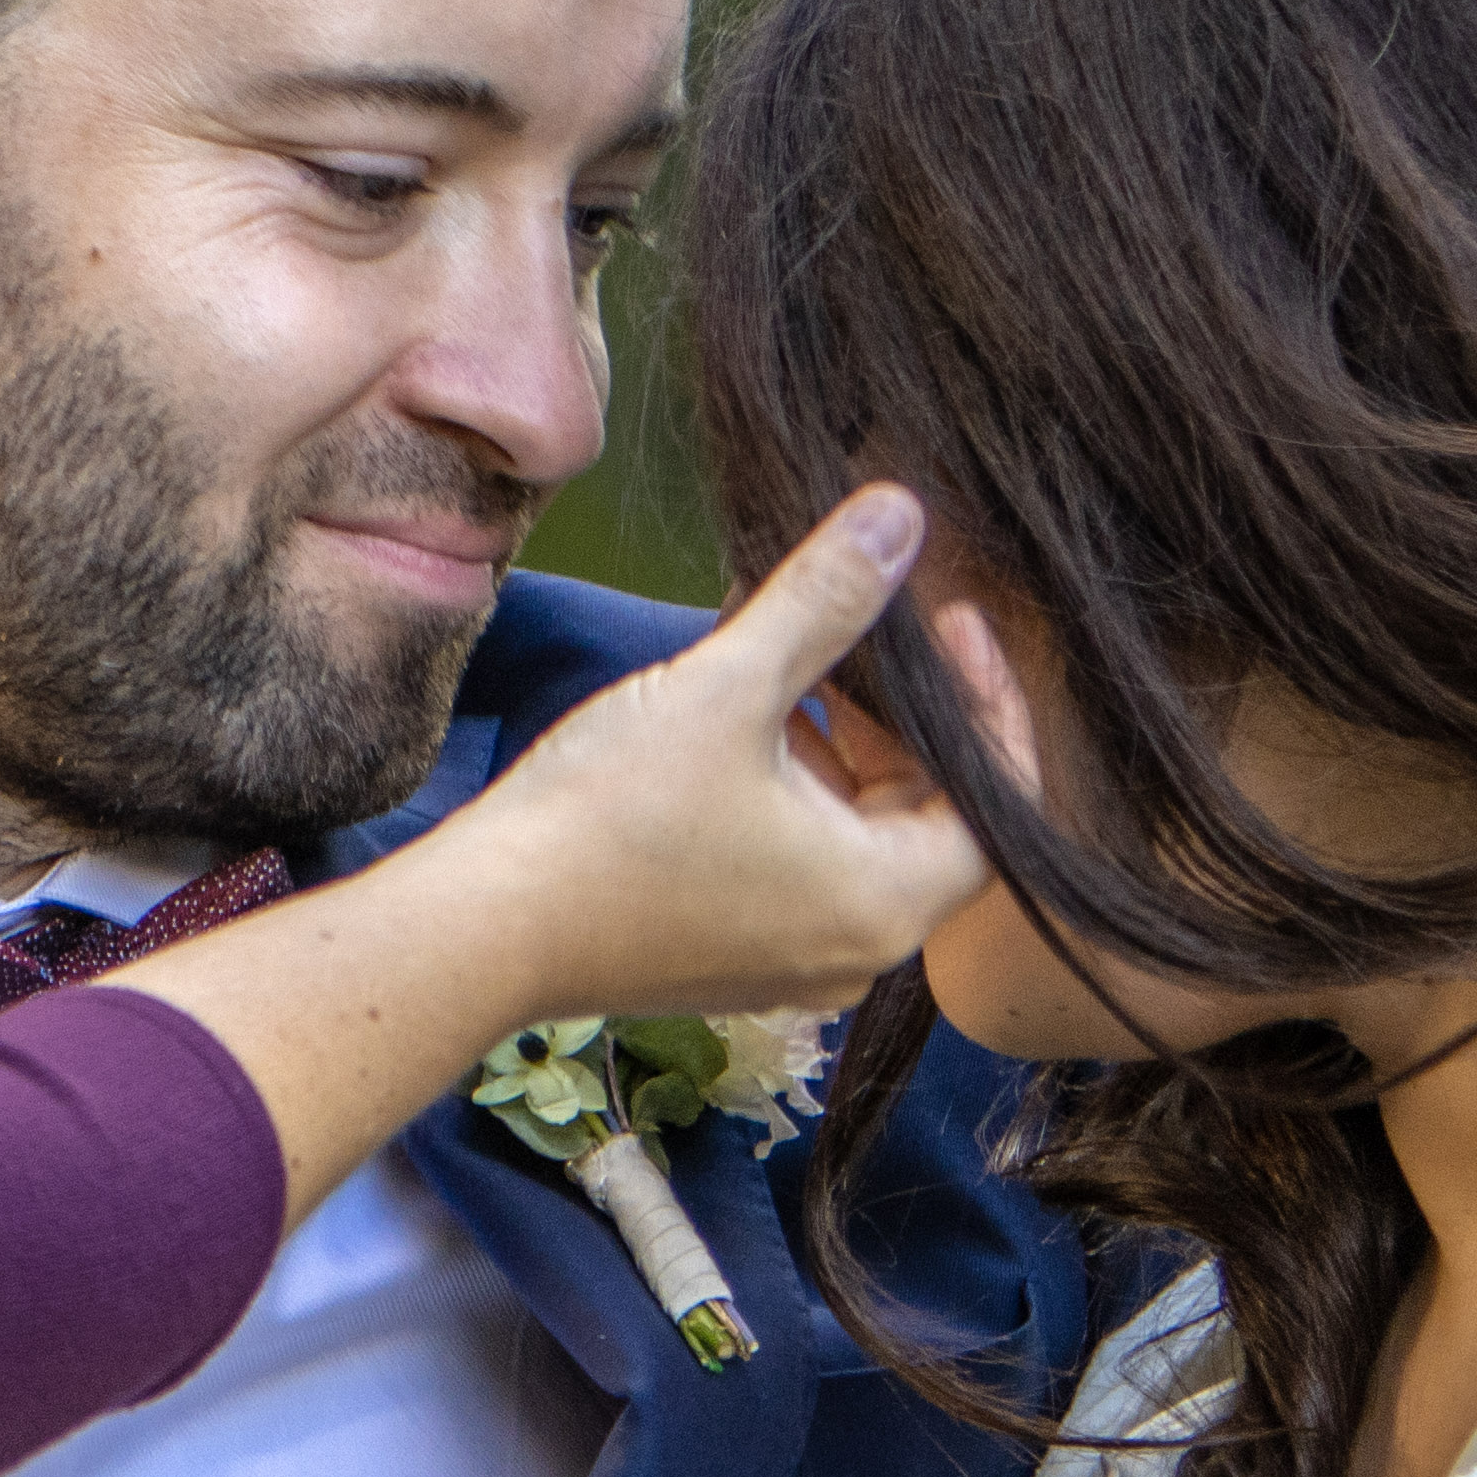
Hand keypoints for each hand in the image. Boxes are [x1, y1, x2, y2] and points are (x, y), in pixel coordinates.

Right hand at [406, 487, 988, 1028]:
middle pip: (925, 812)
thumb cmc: (608, 818)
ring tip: (783, 648)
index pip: (996, 799)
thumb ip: (825, 599)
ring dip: (836, 738)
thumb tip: (900, 516)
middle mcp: (855, 949)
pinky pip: (798, 858)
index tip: (942, 616)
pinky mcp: (731, 952)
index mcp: (884, 902)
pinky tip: (732, 710)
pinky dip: (788, 782)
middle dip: (897, 708)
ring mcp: (791, 960)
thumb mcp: (729, 687)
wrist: (480, 924)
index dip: (983, 697)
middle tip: (863, 617)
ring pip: (854, 830)